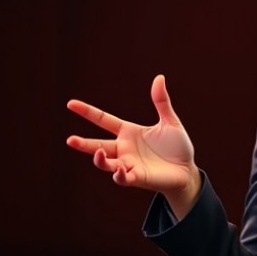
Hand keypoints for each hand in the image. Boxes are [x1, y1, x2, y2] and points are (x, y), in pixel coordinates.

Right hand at [66, 75, 200, 215]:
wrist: (187, 171)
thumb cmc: (177, 147)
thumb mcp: (170, 121)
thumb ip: (161, 102)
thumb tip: (159, 77)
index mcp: (129, 132)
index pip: (104, 120)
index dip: (87, 112)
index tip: (71, 104)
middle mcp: (124, 148)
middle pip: (98, 145)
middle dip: (83, 144)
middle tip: (70, 140)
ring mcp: (129, 164)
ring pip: (106, 163)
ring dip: (99, 159)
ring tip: (98, 152)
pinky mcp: (137, 177)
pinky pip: (122, 178)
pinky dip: (118, 175)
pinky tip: (119, 170)